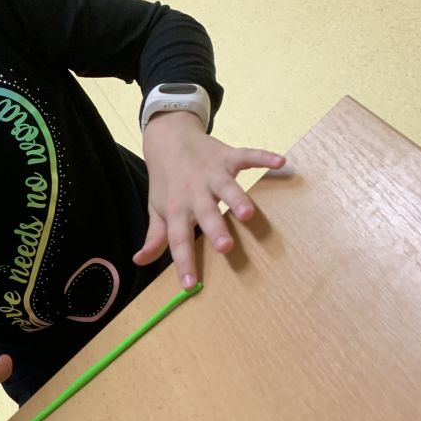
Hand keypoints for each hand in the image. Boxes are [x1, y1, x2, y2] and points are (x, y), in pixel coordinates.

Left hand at [134, 110, 285, 286]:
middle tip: (225, 248)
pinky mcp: (228, 156)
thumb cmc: (166, 180)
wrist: (168, 136)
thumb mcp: (157, 208)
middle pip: (205, 213)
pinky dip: (264, 157)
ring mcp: (212, 172)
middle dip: (216, 229)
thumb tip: (139, 260)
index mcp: (176, 208)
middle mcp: (194, 191)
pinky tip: (281, 163)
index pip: (178, 239)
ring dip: (238, 198)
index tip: (190, 284)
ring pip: (226, 186)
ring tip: (248, 214)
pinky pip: (248, 156)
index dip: (184, 261)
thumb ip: (155, 236)